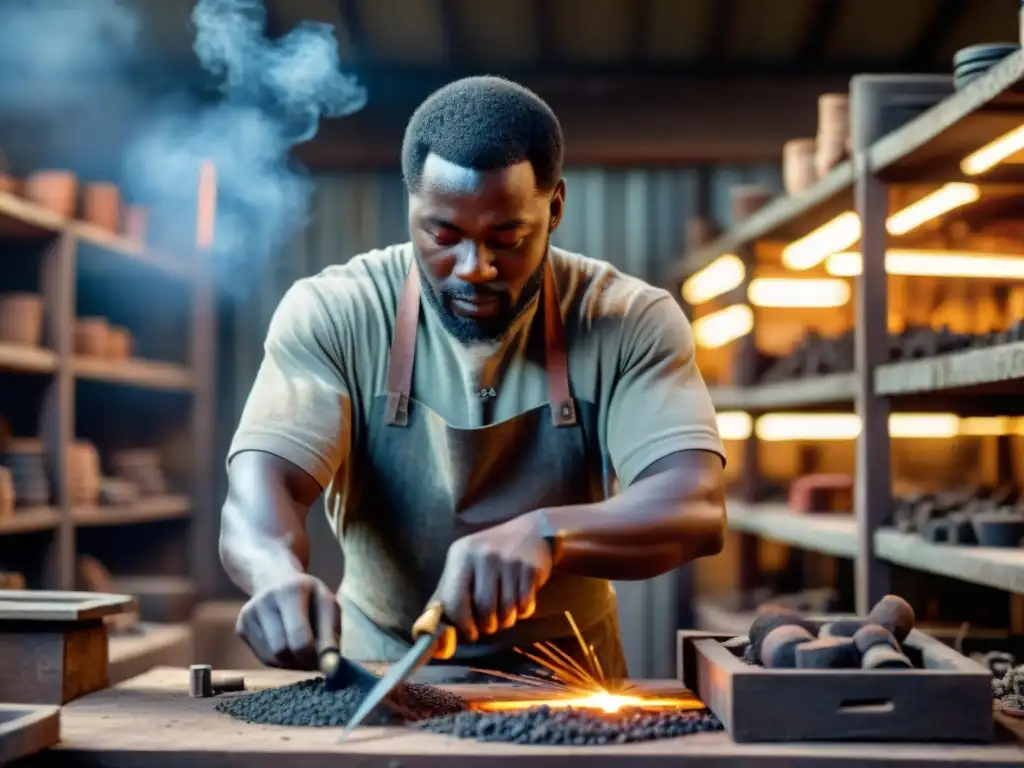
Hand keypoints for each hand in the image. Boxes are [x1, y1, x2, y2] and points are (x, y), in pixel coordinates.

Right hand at [236, 572, 338, 669]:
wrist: (277, 579)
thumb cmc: (310, 596)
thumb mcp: (327, 607)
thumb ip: (330, 638)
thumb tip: (330, 670)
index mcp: (290, 591)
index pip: (300, 639)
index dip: (314, 656)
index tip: (325, 659)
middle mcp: (264, 601)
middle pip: (282, 651)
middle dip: (301, 661)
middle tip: (314, 657)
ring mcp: (248, 615)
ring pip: (272, 659)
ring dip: (292, 663)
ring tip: (302, 649)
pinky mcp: (241, 627)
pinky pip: (263, 658)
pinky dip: (280, 660)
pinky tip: (287, 644)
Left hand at [433, 513, 553, 645]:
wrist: (529, 532)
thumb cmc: (488, 560)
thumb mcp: (462, 571)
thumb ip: (445, 605)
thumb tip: (440, 649)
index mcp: (461, 555)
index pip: (454, 602)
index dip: (463, 624)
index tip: (471, 632)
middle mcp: (484, 555)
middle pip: (484, 609)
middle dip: (488, 625)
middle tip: (491, 621)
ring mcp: (509, 560)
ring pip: (506, 611)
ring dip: (506, 619)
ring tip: (506, 609)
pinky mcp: (531, 568)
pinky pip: (525, 606)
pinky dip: (523, 611)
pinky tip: (521, 598)